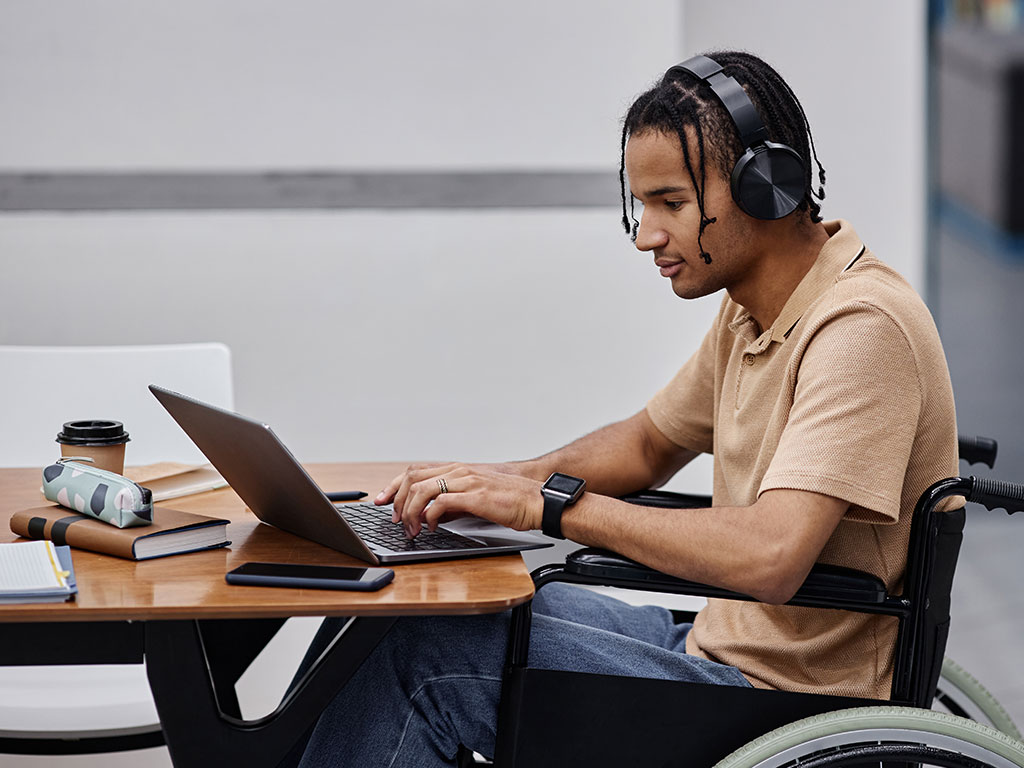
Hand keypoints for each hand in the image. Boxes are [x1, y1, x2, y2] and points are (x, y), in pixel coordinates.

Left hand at [375, 463, 542, 538]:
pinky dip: (430, 516)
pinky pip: (441, 503)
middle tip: (394, 520)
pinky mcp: (474, 496)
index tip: (380, 501)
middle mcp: (459, 471)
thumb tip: (430, 516)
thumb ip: (452, 504)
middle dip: (396, 499)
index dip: (393, 485)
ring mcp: (466, 481)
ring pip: (422, 490)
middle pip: (412, 477)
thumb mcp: (475, 498)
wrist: (537, 500)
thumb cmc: (511, 501)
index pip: (415, 471)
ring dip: (410, 511)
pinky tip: (432, 527)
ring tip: (411, 528)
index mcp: (457, 469)